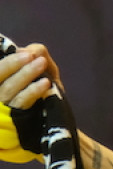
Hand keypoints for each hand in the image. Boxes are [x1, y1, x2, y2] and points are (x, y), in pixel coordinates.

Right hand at [0, 44, 60, 163]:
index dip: (7, 60)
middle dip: (12, 64)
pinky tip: (45, 83)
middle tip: (29, 55)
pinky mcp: (15, 118)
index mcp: (1, 80)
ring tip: (41, 63)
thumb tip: (31, 51)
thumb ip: (36, 55)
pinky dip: (33, 91)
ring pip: (9, 89)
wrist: (52, 117)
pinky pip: (21, 103)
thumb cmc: (44, 86)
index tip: (23, 51)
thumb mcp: (42, 68)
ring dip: (25, 74)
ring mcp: (3, 107)